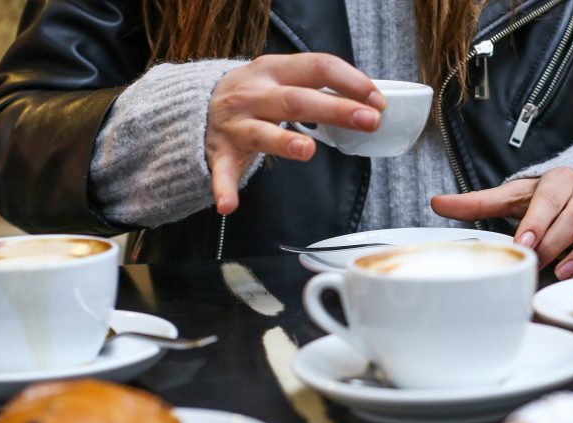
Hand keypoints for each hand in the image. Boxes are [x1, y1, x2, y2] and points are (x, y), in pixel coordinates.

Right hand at [207, 53, 385, 213]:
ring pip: (261, 133)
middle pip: (298, 100)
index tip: (377, 100)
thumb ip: (317, 87)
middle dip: (335, 109)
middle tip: (368, 121)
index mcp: (275, 70)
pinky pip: (222, 171)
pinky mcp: (219, 152)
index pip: (318, 67)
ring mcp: (236, 124)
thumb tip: (367, 102)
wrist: (195, 105)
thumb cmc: (253, 95)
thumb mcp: (281, 77)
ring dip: (284, 142)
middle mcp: (254, 94)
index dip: (350, 82)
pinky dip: (224, 188)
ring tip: (307, 151)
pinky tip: (229, 205)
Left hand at [430, 168, 572, 278]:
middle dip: (557, 242)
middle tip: (538, 263)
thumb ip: (480, 202)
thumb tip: (436, 202)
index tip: (525, 242)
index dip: (538, 221)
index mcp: (560, 181)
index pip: (549, 199)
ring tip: (565, 272)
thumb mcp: (517, 196)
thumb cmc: (552, 198)